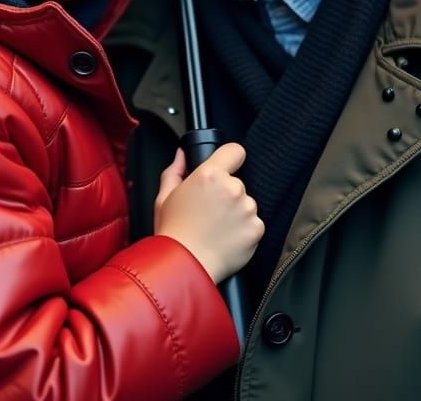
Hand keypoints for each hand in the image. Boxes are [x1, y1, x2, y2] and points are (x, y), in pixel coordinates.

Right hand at [153, 143, 263, 283]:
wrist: (184, 268)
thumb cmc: (172, 233)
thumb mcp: (164, 197)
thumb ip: (176, 170)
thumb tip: (182, 154)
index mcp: (209, 174)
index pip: (235, 151)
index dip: (230, 159)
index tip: (226, 168)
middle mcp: (232, 187)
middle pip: (237, 182)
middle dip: (227, 194)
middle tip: (210, 211)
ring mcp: (247, 208)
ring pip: (246, 204)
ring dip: (237, 212)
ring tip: (217, 228)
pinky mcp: (256, 229)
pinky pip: (253, 223)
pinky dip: (244, 230)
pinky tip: (226, 239)